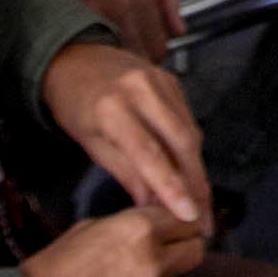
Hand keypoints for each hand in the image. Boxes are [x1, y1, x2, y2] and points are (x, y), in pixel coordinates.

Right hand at [20, 0, 179, 54]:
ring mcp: (95, 14)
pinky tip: (91, 37)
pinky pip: (85, 44)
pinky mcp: (70, 16)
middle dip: (135, 58)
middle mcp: (121, 8)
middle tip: (131, 49)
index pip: (157, 48)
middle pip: (135, 56)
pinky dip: (89, 46)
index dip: (155, 54)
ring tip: (111, 44)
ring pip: (111, 54)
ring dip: (112, 55)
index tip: (150, 51)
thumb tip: (178, 29)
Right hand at [21, 204, 207, 276]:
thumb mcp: (85, 229)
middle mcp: (152, 265)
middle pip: (195, 251)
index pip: (185, 218)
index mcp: (138, 232)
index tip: (173, 220)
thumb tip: (145, 228)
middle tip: (166, 244)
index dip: (178, 218)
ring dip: (159, 274)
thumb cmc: (48, 271)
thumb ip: (124, 227)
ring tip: (123, 275)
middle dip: (183, 245)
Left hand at [41, 40, 209, 226]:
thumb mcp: (92, 144)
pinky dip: (191, 147)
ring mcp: (160, 80)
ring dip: (197, 169)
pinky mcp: (172, 79)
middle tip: (203, 217)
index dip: (171, 187)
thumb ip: (126, 174)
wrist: (74, 59)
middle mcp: (141, 90)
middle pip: (181, 142)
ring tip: (200, 200)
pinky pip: (188, 119)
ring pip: (190, 131)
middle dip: (196, 183)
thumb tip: (154, 209)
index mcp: (112, 108)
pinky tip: (190, 169)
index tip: (189, 216)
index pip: (149, 154)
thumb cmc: (76, 106)